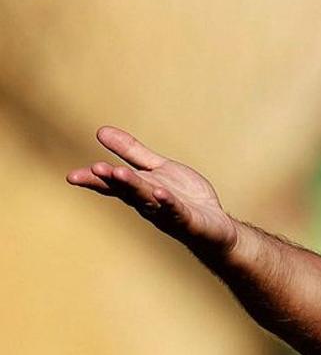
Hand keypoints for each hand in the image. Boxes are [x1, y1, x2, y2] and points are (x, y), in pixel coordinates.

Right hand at [67, 126, 238, 256]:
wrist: (214, 224)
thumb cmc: (184, 197)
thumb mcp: (157, 168)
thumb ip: (132, 152)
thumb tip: (101, 131)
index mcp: (139, 189)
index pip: (113, 184)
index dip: (94, 180)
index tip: (72, 176)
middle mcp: (149, 202)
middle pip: (127, 190)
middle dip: (112, 179)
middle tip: (95, 169)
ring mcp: (167, 212)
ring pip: (148, 198)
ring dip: (134, 187)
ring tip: (119, 173)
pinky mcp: (187, 220)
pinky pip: (176, 210)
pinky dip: (168, 202)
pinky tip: (160, 192)